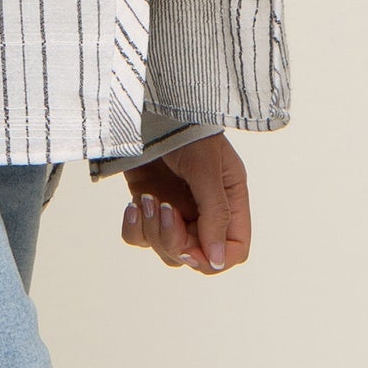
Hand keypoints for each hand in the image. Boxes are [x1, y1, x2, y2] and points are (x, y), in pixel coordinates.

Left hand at [120, 134, 250, 275]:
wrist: (146, 107)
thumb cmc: (184, 129)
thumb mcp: (205, 168)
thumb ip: (215, 212)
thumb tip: (217, 259)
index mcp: (228, 200)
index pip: (234, 249)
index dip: (215, 258)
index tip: (192, 248)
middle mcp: (203, 210)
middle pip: (197, 254)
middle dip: (177, 242)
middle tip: (165, 210)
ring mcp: (174, 209)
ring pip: (167, 250)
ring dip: (154, 231)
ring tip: (149, 198)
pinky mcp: (147, 204)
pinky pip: (139, 238)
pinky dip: (134, 229)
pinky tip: (133, 205)